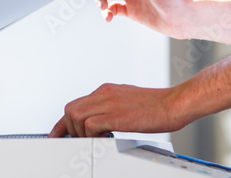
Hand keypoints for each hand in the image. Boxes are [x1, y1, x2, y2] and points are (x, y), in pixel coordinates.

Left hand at [48, 83, 187, 137]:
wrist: (173, 104)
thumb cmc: (157, 106)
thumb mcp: (129, 102)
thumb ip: (113, 108)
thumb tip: (103, 122)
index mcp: (107, 90)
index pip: (76, 104)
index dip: (63, 122)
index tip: (57, 133)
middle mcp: (105, 93)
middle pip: (70, 108)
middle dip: (67, 128)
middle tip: (75, 141)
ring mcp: (109, 102)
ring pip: (75, 115)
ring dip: (78, 132)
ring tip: (92, 141)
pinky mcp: (115, 114)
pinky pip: (89, 125)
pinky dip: (90, 135)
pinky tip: (103, 138)